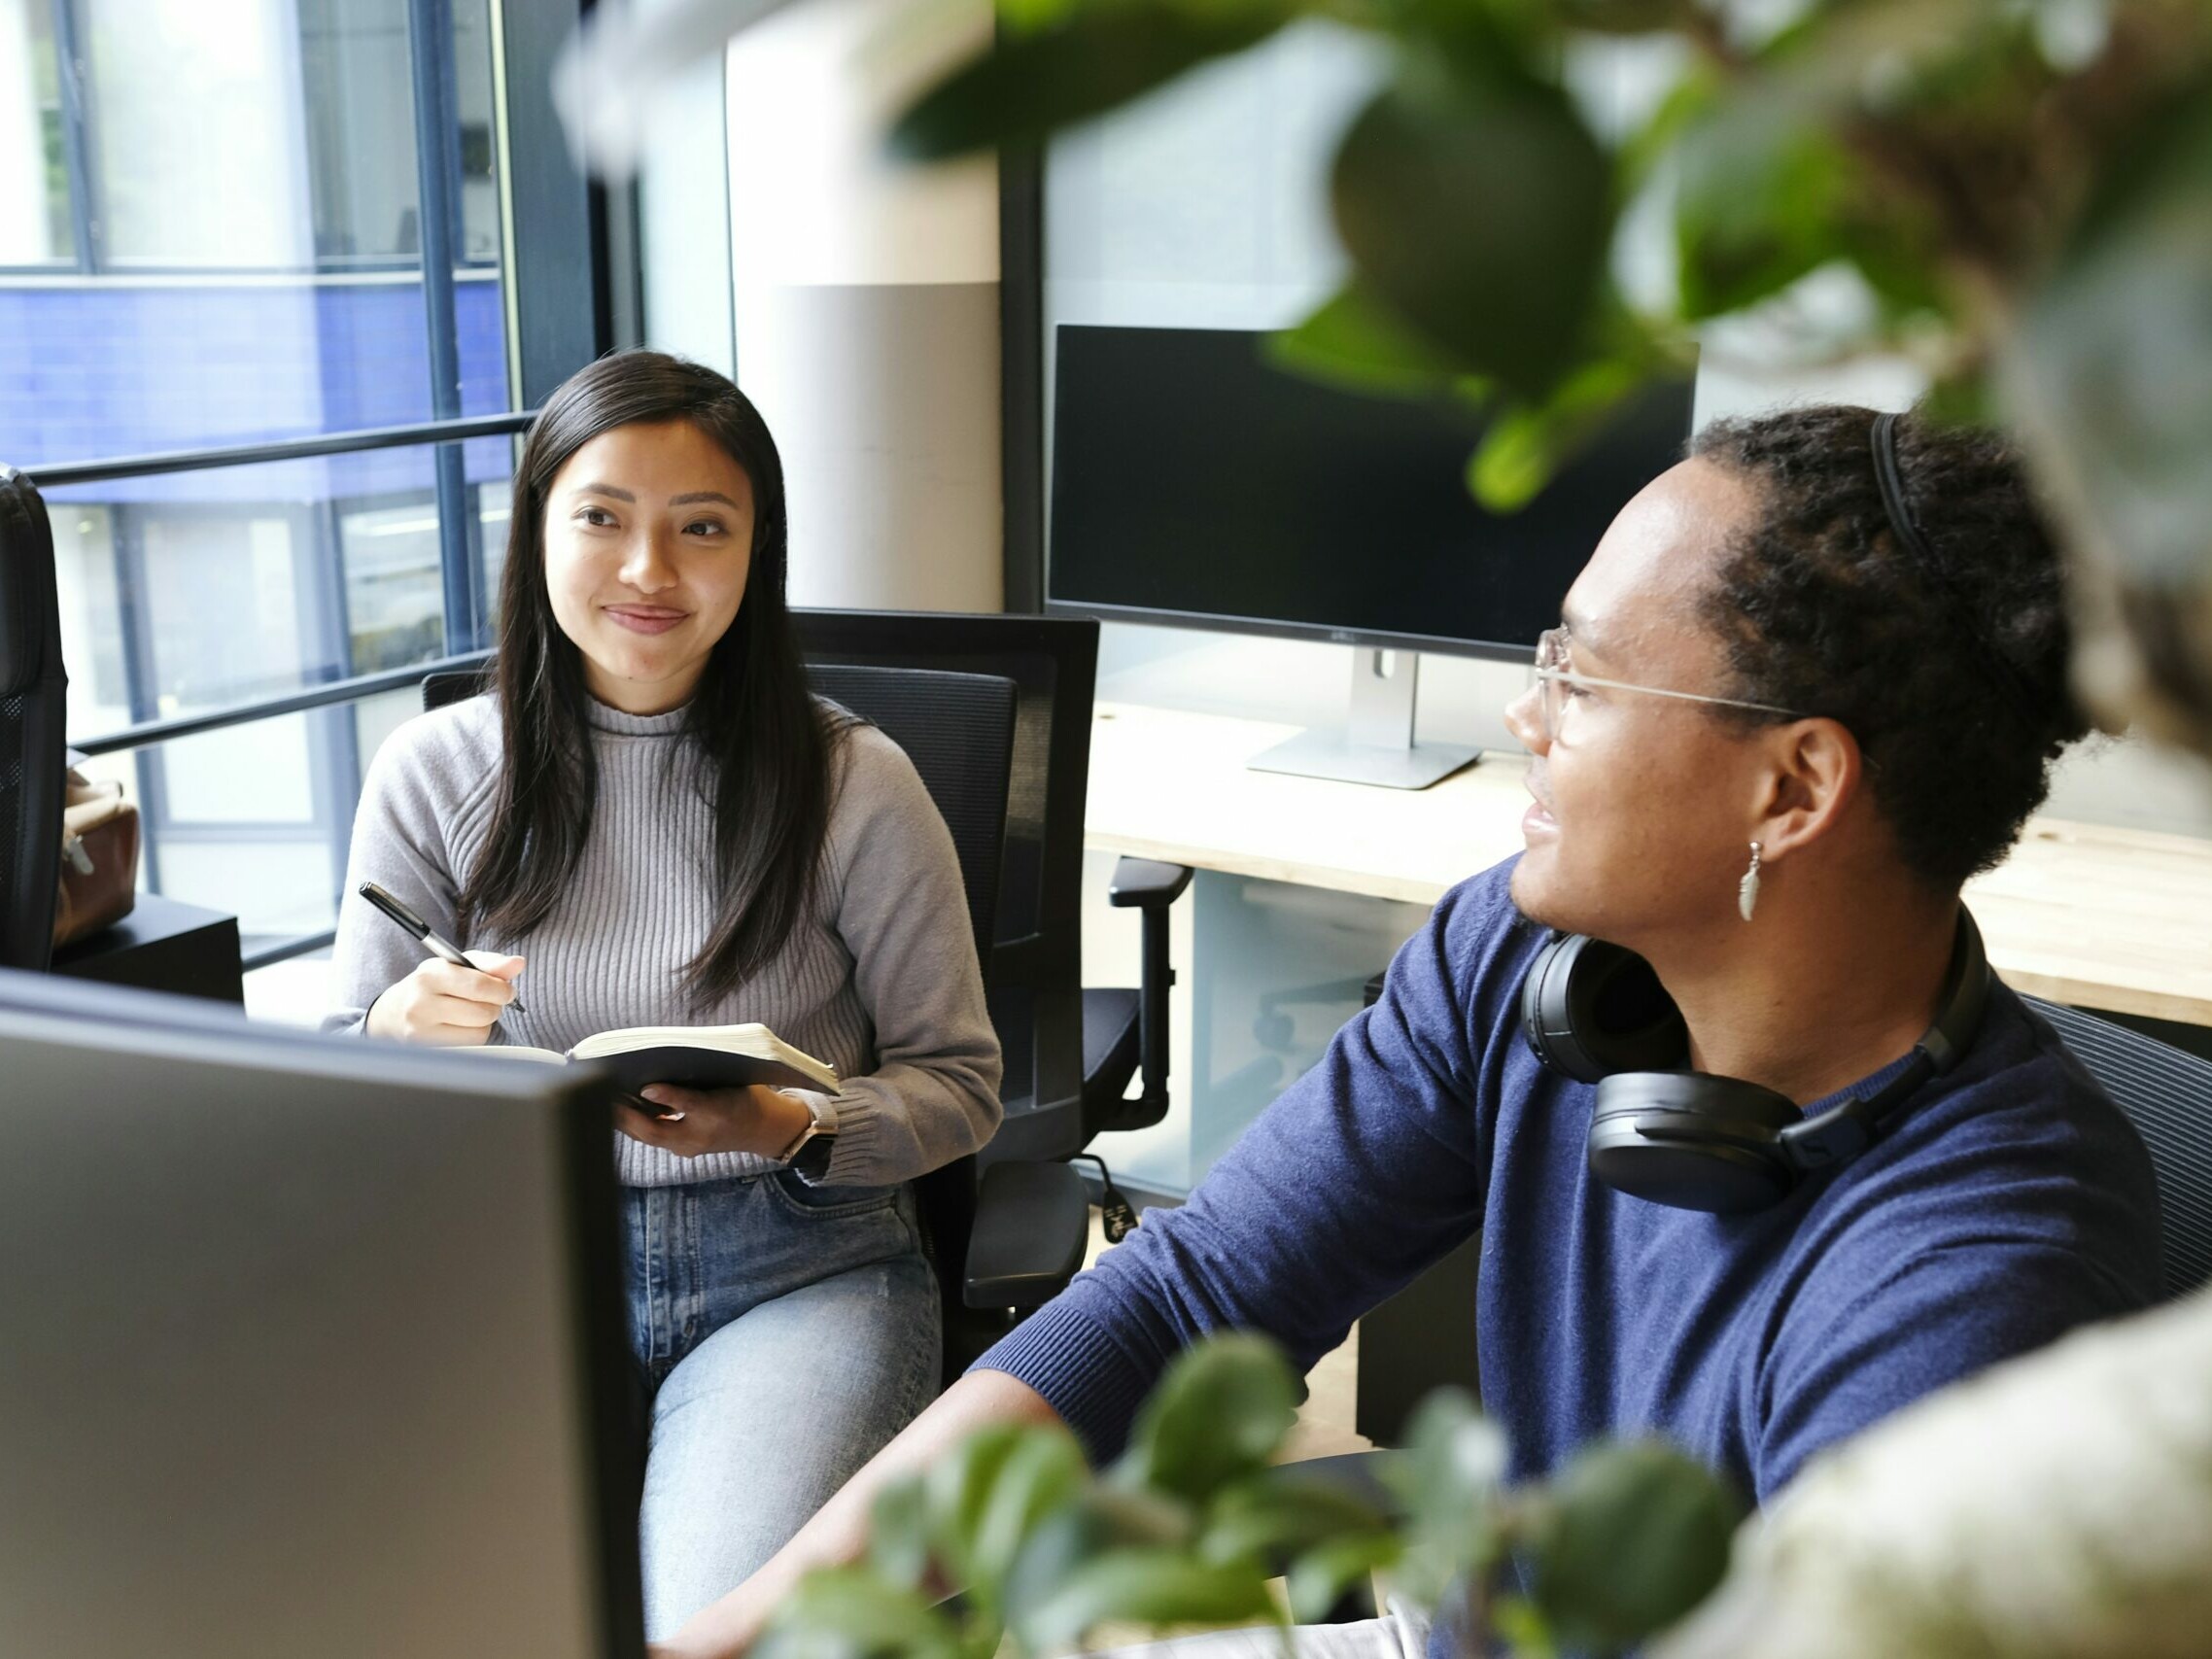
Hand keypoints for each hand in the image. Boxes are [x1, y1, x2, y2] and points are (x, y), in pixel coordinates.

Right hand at [363, 950, 523, 1044]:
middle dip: (495, 1006)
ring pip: (480, 1032)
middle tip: (488, 1002)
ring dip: (484, 1023)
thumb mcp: (454, 966)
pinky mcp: (427, 1051)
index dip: (502, 990)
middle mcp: (421, 1003)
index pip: (479, 986)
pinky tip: (458, 1028)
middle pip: (483, 1012)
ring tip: (469, 1014)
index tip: (507, 990)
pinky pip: (470, 1046)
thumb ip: (489, 963)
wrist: (391, 1015)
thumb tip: (518, 963)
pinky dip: (473, 1036)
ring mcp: (420, 1032)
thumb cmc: (431, 986)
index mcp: (430, 975)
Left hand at [615, 1082, 812, 1160]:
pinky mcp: (681, 1145)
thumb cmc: (746, 1101)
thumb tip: (651, 1086)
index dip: (663, 1096)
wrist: (762, 1128)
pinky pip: (653, 1136)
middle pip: (651, 1131)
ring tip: (604, 1099)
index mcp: (712, 1117)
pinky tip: (624, 1107)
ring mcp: (686, 1146)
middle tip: (600, 1094)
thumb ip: (690, 1087)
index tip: (642, 1086)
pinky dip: (637, 1123)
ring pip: (648, 1135)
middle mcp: (695, 1138)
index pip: (683, 1107)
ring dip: (626, 1120)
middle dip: (624, 1116)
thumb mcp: (727, 1087)